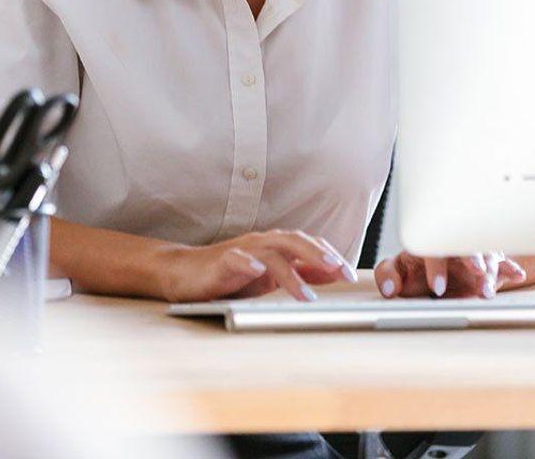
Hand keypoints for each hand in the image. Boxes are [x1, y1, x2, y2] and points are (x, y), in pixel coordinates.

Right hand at [151, 229, 357, 303]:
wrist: (184, 272)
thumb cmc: (229, 276)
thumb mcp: (269, 278)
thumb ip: (298, 273)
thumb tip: (331, 274)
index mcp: (275, 246)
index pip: (308, 245)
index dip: (329, 256)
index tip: (350, 274)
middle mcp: (261, 243)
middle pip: (294, 241)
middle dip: (318, 256)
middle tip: (339, 272)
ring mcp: (241, 250)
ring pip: (271, 253)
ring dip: (290, 272)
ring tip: (305, 293)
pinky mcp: (220, 261)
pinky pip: (236, 259)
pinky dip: (248, 264)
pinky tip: (257, 273)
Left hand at [373, 251, 526, 299]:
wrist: (436, 266)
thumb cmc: (416, 267)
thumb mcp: (397, 269)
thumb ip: (388, 276)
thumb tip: (389, 289)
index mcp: (430, 242)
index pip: (433, 249)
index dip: (436, 267)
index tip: (438, 287)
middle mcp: (454, 244)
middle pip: (466, 244)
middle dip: (472, 257)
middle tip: (477, 272)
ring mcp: (474, 251)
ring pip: (486, 255)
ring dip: (491, 270)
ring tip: (489, 290)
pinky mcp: (489, 262)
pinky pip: (503, 261)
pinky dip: (510, 268)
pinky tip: (517, 275)